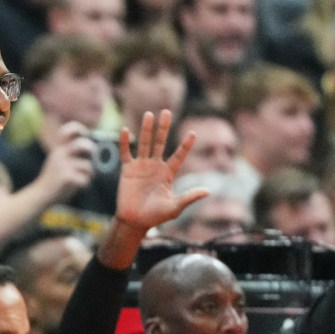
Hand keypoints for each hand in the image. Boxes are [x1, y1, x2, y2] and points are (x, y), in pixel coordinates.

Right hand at [35, 121, 94, 199]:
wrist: (41, 194)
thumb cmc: (55, 180)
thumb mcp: (60, 163)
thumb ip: (73, 157)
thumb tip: (96, 155)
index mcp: (59, 149)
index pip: (66, 131)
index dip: (78, 129)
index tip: (85, 133)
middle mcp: (60, 154)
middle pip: (83, 144)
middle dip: (92, 151)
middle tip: (92, 159)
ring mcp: (63, 165)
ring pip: (88, 165)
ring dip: (89, 174)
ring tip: (83, 179)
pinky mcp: (66, 177)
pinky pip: (85, 179)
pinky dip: (85, 184)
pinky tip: (78, 186)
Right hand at [114, 110, 207, 230]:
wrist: (135, 221)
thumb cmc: (156, 216)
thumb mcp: (176, 206)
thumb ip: (190, 197)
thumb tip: (209, 191)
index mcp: (168, 173)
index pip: (179, 155)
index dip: (186, 145)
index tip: (193, 133)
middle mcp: (155, 166)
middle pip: (160, 143)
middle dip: (164, 128)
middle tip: (167, 111)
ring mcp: (141, 166)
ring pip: (145, 144)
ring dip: (147, 130)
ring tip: (150, 114)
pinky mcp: (128, 170)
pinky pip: (126, 153)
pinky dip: (125, 142)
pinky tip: (126, 130)